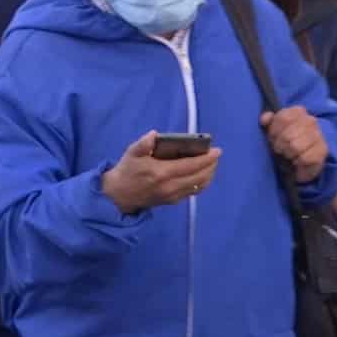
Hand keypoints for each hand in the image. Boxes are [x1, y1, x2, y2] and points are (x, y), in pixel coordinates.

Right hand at [101, 131, 221, 214]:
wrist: (119, 195)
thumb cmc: (127, 170)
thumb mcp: (131, 153)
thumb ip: (143, 144)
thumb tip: (155, 134)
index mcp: (161, 173)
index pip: (190, 166)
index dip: (206, 159)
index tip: (217, 151)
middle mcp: (170, 186)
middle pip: (199, 177)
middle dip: (211, 166)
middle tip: (216, 155)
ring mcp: (172, 196)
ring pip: (198, 186)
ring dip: (209, 174)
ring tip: (212, 163)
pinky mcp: (172, 201)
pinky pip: (193, 192)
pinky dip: (202, 183)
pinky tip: (204, 174)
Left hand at [262, 107, 327, 182]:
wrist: (302, 161)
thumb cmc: (285, 142)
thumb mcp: (274, 130)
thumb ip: (268, 121)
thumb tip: (265, 119)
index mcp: (299, 112)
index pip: (283, 118)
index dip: (274, 131)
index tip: (273, 137)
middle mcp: (311, 121)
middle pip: (287, 135)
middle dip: (280, 145)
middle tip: (281, 148)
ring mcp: (318, 135)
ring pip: (295, 147)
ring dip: (288, 154)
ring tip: (289, 154)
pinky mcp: (323, 150)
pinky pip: (304, 158)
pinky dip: (298, 161)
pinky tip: (298, 160)